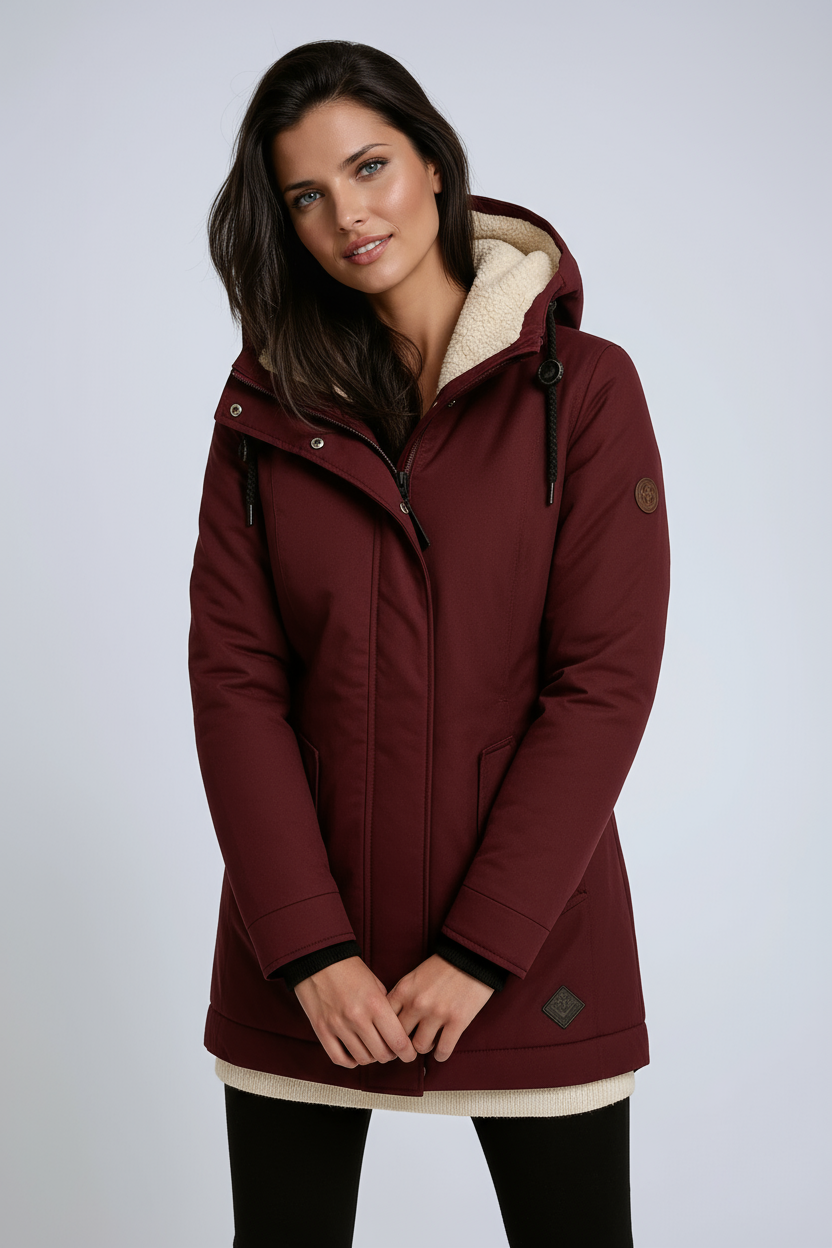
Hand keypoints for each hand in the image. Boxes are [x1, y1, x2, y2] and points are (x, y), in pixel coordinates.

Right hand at [293, 956, 419, 1068]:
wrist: (318, 958)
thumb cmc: (349, 968)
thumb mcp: (376, 984)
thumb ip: (386, 1008)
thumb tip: (396, 1031)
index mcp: (375, 1003)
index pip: (398, 1041)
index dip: (407, 1053)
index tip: (409, 1054)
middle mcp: (357, 1017)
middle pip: (381, 1054)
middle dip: (390, 1055)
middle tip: (390, 1049)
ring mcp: (338, 1025)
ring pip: (362, 1059)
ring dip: (371, 1057)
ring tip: (372, 1048)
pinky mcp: (321, 1030)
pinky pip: (339, 1058)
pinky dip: (350, 1061)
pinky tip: (355, 1053)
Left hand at [386, 954, 495, 1062]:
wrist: (473, 956)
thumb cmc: (443, 966)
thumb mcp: (414, 976)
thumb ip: (402, 996)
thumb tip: (390, 1021)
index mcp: (404, 990)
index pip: (383, 1020)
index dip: (386, 1032)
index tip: (391, 1036)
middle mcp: (417, 1003)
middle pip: (399, 1037)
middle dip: (403, 1043)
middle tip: (409, 1044)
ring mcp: (437, 1013)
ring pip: (420, 1047)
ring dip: (424, 1047)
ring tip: (429, 1042)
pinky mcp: (457, 1021)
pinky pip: (443, 1050)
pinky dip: (441, 1054)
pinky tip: (441, 1050)